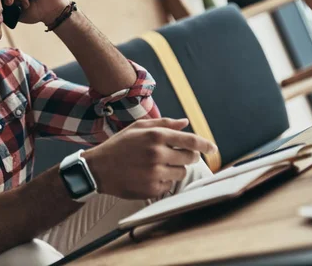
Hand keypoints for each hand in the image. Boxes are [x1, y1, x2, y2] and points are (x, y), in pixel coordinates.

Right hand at [83, 118, 217, 198]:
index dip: (206, 145)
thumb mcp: (138, 128)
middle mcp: (157, 154)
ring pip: (182, 173)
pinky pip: (169, 185)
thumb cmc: (119, 146)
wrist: (98, 169)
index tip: (213, 148)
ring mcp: (155, 173)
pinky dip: (164, 180)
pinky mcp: (152, 189)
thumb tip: (186, 123)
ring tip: (159, 165)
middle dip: (188, 156)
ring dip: (175, 169)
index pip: (191, 141)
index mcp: (156, 136)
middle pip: (190, 158)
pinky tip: (149, 175)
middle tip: (179, 155)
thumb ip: (164, 123)